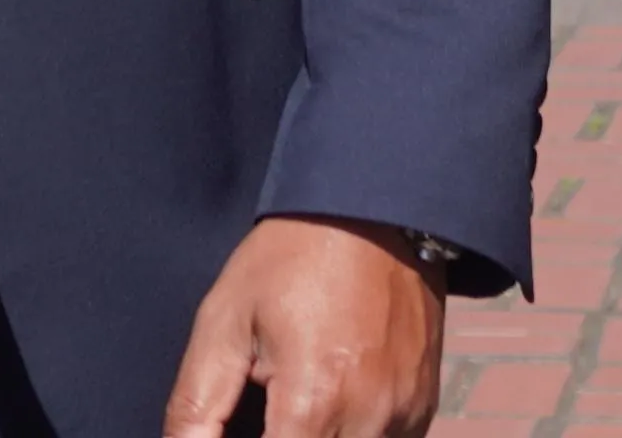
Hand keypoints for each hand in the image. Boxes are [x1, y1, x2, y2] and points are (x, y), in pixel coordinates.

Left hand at [163, 215, 440, 437]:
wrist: (372, 207)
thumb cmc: (290, 259)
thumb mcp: (224, 321)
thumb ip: (196, 406)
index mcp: (314, 401)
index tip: (250, 423)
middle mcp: (370, 418)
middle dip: (286, 437)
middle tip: (269, 409)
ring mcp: (406, 413)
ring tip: (299, 403)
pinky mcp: (424, 404)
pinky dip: (357, 435)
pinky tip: (334, 404)